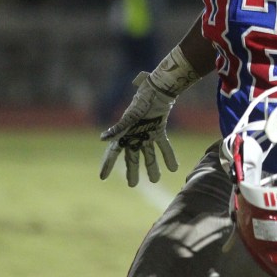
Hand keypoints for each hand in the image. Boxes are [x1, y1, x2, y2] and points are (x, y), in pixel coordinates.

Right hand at [99, 72, 178, 186]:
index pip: (114, 152)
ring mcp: (147, 134)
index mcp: (124, 133)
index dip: (108, 164)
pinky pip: (163, 146)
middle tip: (132, 185)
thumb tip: (103, 139)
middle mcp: (134, 136)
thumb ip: (118, 129)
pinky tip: (173, 168)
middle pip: (132, 157)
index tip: (103, 177)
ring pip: (149, 154)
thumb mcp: (130, 116)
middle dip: (133, 171)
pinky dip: (168, 156)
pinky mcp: (159, 131)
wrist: (158, 91)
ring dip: (152, 166)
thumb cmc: (141, 102)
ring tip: (155, 180)